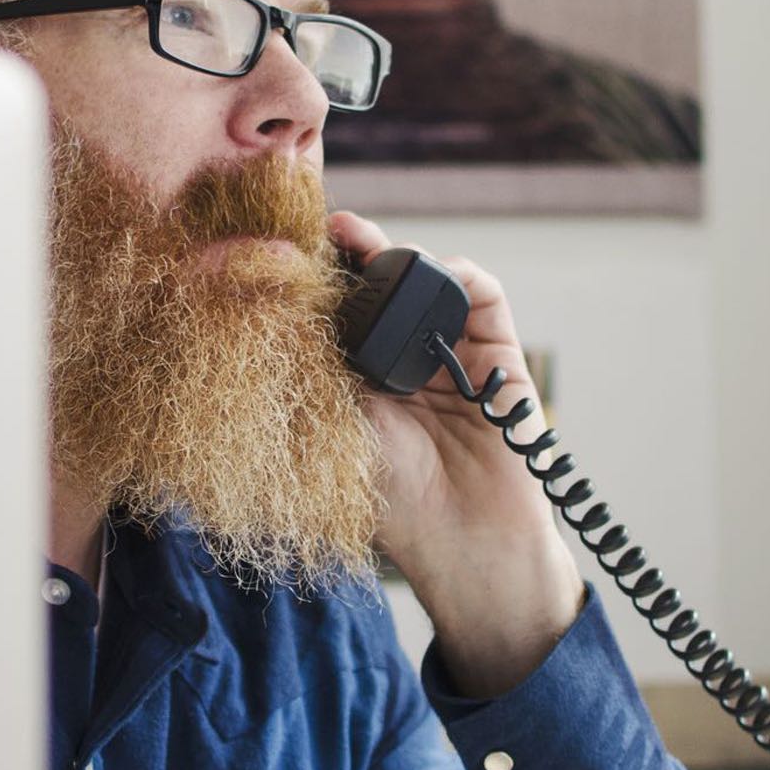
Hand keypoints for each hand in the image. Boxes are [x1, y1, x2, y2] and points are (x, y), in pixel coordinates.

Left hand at [328, 212, 583, 697]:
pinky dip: (459, 274)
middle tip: (333, 232)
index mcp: (361, 379)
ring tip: (369, 248)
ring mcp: (453, 353)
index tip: (290, 248)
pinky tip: (433, 277)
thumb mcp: (337, 422)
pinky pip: (482, 295)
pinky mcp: (498, 354)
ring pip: (429, 279)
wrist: (464, 538)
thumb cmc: (394, 498)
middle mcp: (405, 360)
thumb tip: (271, 301)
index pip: (340, 310)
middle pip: (383, 285)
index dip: (321, 277)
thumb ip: (316, 364)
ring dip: (402, 255)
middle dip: (358, 253)